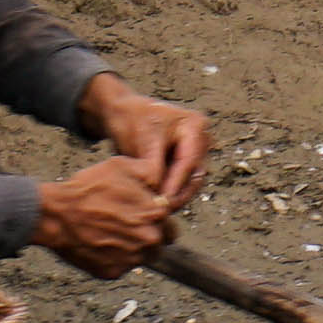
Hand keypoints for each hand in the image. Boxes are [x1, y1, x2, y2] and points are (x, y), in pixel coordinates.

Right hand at [29, 156, 179, 277]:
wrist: (56, 214)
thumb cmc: (88, 188)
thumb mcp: (122, 166)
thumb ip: (150, 172)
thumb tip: (162, 181)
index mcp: (156, 214)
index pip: (169, 221)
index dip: (153, 214)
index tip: (138, 210)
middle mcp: (149, 240)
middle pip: (158, 241)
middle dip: (146, 232)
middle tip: (123, 222)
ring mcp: (132, 259)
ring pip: (141, 256)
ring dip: (132, 247)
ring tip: (109, 232)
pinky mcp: (113, 272)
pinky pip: (121, 266)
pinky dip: (113, 257)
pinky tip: (98, 242)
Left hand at [81, 75, 213, 205]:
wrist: (121, 112)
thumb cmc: (132, 120)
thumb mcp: (143, 143)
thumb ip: (154, 168)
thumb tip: (161, 196)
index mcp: (195, 125)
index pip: (189, 161)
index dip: (177, 183)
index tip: (164, 201)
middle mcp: (201, 138)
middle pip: (194, 173)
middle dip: (179, 193)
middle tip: (162, 209)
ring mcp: (195, 150)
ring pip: (190, 180)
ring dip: (176, 195)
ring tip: (158, 209)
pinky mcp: (185, 161)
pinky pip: (181, 180)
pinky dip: (170, 191)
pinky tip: (157, 201)